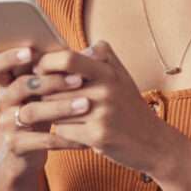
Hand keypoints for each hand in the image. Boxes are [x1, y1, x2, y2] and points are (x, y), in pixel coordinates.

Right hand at [0, 46, 88, 159]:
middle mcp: (2, 100)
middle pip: (20, 86)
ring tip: (86, 105)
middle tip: (79, 80)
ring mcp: (7, 123)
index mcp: (7, 81)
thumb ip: (65, 68)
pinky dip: (66, 138)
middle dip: (51, 81)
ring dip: (61, 108)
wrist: (30, 149)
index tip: (30, 52)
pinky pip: (42, 140)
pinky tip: (84, 136)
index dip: (8, 57)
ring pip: (32, 112)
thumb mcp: (49, 88)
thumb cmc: (45, 108)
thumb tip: (97, 49)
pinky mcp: (16, 144)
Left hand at [33, 40, 177, 176]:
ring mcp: (102, 113)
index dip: (46, 63)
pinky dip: (61, 131)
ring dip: (50, 114)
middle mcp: (105, 89)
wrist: (154, 143)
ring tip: (53, 114)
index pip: (66, 59)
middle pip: (54, 87)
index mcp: (108, 71)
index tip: (38, 70)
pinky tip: (71, 131)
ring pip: (54, 110)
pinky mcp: (97, 136)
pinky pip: (62, 130)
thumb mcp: (122, 76)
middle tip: (37, 96)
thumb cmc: (131, 108)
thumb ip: (102, 56)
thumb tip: (76, 47)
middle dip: (42, 93)